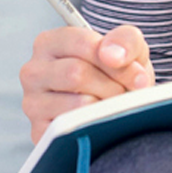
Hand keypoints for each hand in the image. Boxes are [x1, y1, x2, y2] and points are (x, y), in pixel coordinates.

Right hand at [19, 24, 152, 143]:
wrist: (112, 108)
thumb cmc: (116, 73)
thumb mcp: (127, 49)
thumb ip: (125, 40)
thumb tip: (112, 55)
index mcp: (49, 43)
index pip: (82, 44)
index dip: (117, 62)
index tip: (138, 76)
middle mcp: (33, 71)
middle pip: (77, 73)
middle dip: (113, 86)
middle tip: (129, 94)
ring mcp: (33, 103)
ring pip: (78, 103)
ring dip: (107, 107)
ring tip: (115, 106)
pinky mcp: (39, 132)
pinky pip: (74, 130)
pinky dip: (96, 126)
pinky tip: (101, 121)